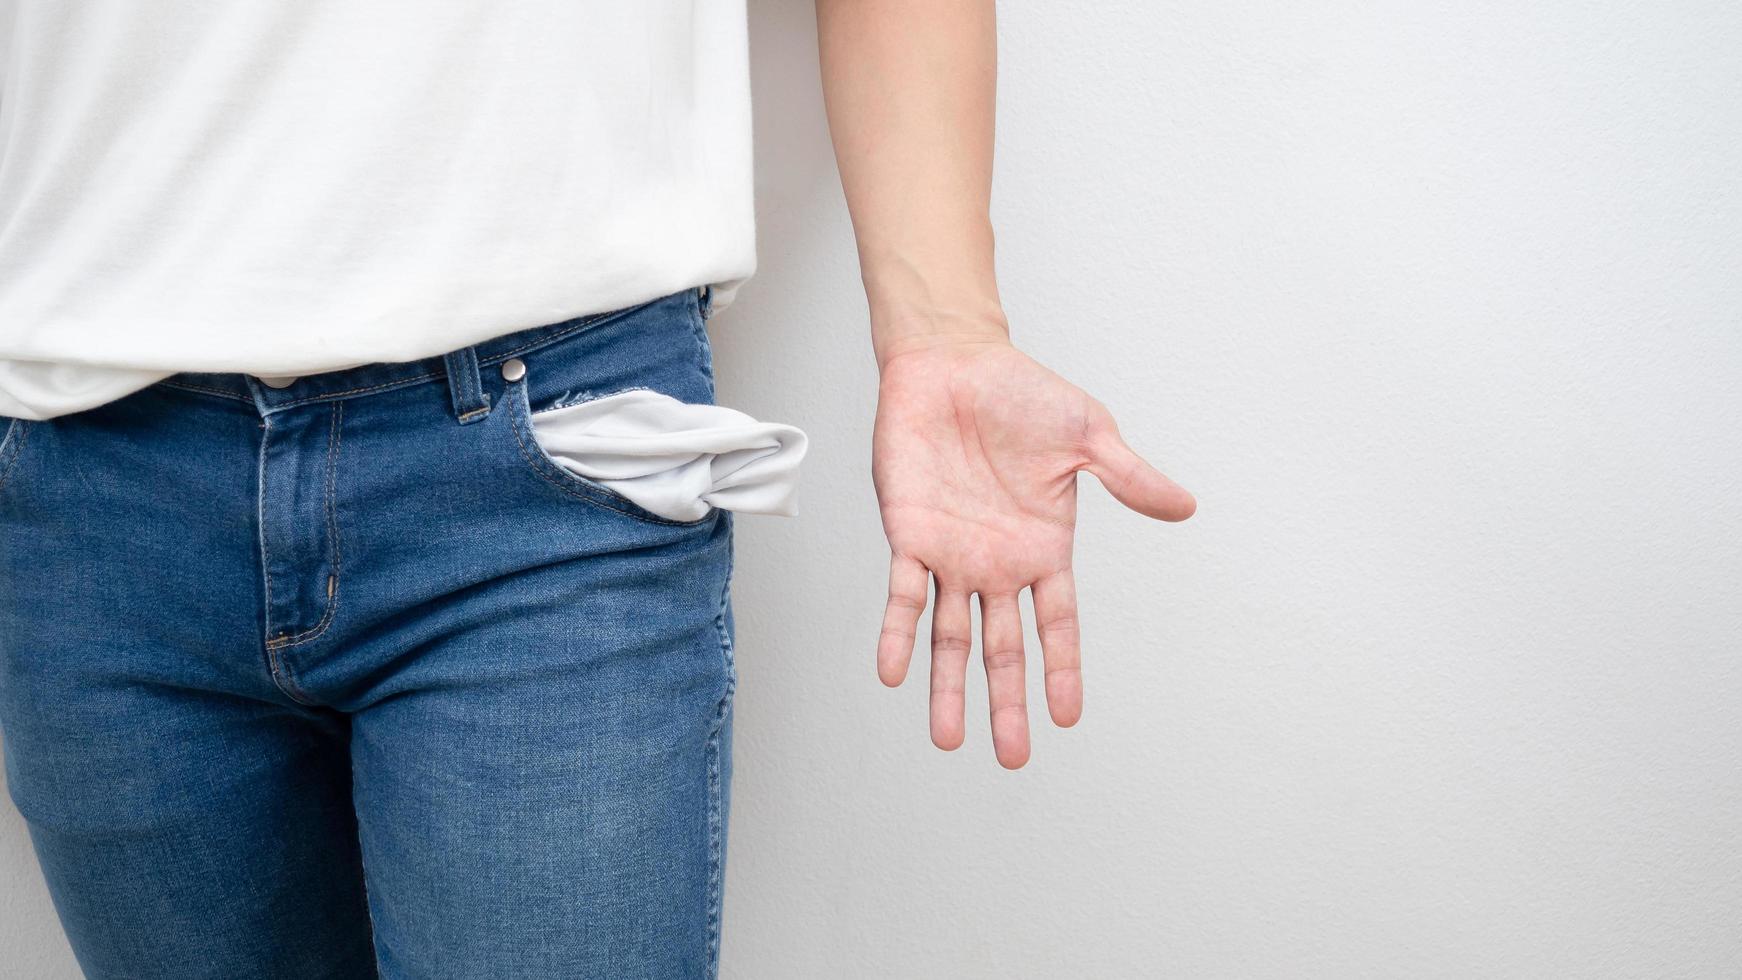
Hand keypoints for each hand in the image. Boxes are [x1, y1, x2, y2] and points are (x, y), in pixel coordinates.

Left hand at [872, 337, 1195, 767]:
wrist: (953, 362)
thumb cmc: (1021, 393)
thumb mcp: (1089, 436)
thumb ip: (1129, 478)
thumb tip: (1185, 507)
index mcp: (1044, 548)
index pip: (1057, 624)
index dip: (1061, 670)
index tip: (1066, 719)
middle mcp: (997, 563)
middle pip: (1004, 648)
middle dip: (1006, 702)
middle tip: (1011, 757)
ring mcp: (951, 554)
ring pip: (951, 637)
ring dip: (949, 688)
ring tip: (950, 739)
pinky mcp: (908, 534)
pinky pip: (903, 596)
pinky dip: (899, 633)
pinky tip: (894, 673)